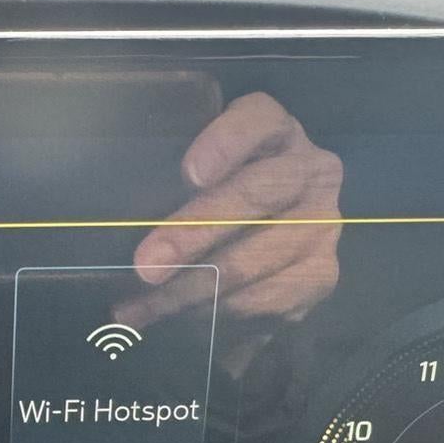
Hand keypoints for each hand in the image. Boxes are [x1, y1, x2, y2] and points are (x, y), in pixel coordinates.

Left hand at [119, 92, 342, 330]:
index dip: (226, 143)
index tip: (190, 174)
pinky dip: (213, 315)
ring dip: (189, 291)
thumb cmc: (219, 195)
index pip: (258, 121)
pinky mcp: (320, 275)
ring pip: (253, 260)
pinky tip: (175, 320)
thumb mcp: (201, 175)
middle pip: (254, 195)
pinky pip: (262, 301)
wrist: (276, 235)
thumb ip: (174, 181)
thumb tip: (120, 223)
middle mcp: (311, 171)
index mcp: (278, 131)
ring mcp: (323, 225)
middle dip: (194, 234)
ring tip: (140, 309)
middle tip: (146, 267)